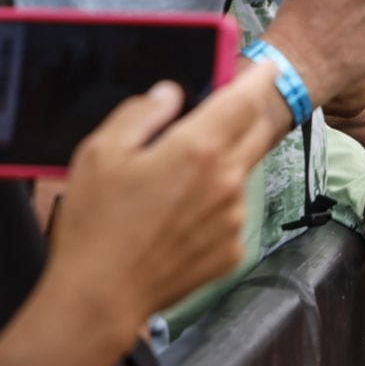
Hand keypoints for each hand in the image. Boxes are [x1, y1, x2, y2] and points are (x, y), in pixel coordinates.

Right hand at [38, 63, 287, 340]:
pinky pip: (231, 214)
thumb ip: (142, 112)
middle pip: (255, 133)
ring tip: (177, 183)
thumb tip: (170, 94)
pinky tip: (177, 219)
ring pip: (241, 175)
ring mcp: (234, 218)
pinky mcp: (232, 250)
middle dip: (246, 117)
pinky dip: (214, 207)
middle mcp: (228, 180)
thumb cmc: (95, 225)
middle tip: (224, 112)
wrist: (100, 298)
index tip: (269, 67)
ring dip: (223, 166)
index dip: (259, 78)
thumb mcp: (100, 152)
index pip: (245, 99)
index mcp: (199, 149)